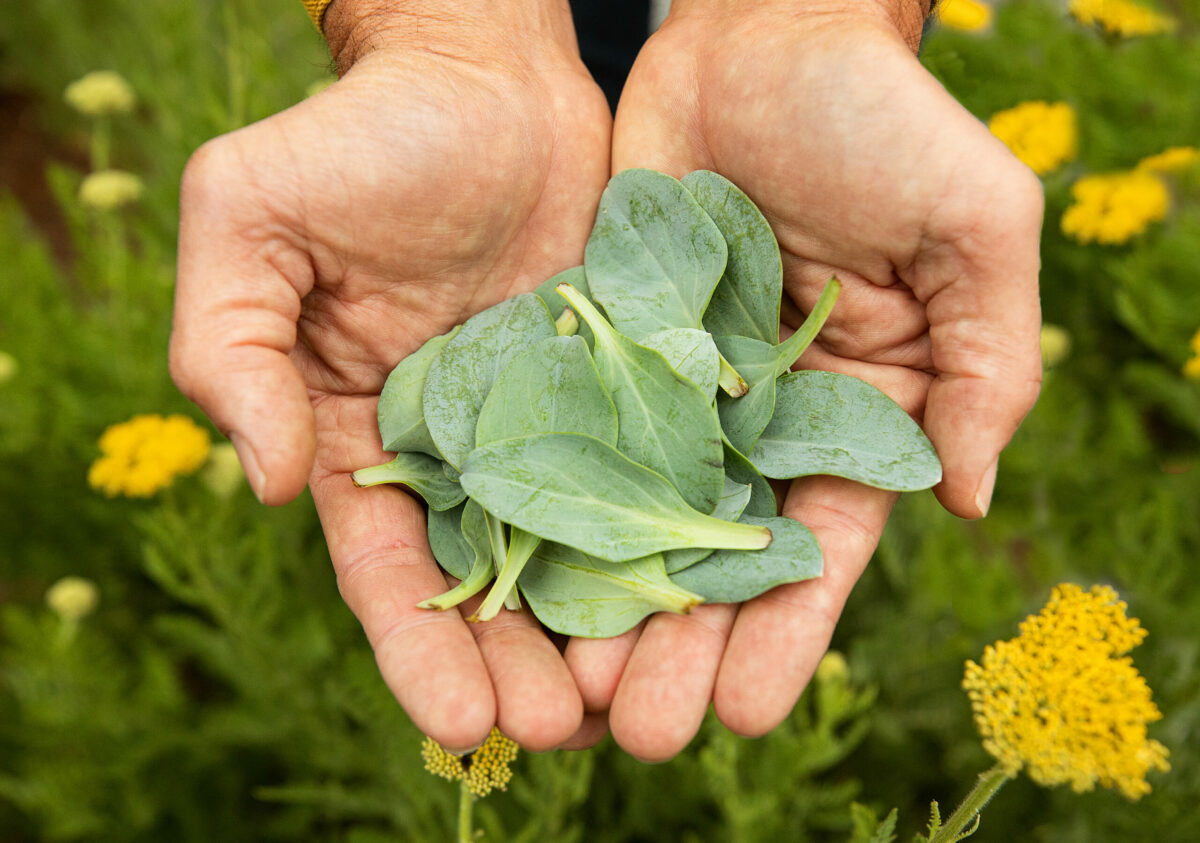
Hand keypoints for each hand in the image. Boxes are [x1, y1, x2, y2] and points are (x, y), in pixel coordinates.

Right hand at [169, 0, 611, 751]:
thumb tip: (263, 484)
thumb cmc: (360, 137)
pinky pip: (645, 473)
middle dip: (516, 664)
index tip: (458, 721)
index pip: (384, 565)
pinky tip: (693, 601)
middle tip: (561, 735)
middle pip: (486, 581)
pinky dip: (662, 538)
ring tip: (634, 705)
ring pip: (573, 548)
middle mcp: (459, 447)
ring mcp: (547, 422)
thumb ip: (227, 347)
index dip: (418, 647)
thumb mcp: (249, 218)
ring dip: (596, 630)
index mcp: (361, 432)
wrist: (484, 74)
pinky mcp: (621, 386)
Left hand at [568, 0, 1043, 759]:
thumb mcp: (976, 226)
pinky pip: (567, 437)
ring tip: (567, 692)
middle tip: (639, 733)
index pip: (820, 548)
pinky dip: (541, 508)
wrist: (762, 34)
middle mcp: (755, 424)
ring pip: (631, 520)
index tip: (749, 707)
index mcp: (852, 416)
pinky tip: (506, 574)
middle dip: (684, 649)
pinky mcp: (597, 350)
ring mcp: (669, 394)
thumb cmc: (883, 119)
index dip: (788, 631)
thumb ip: (990, 361)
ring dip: (603, 607)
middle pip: (715, 559)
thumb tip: (966, 499)